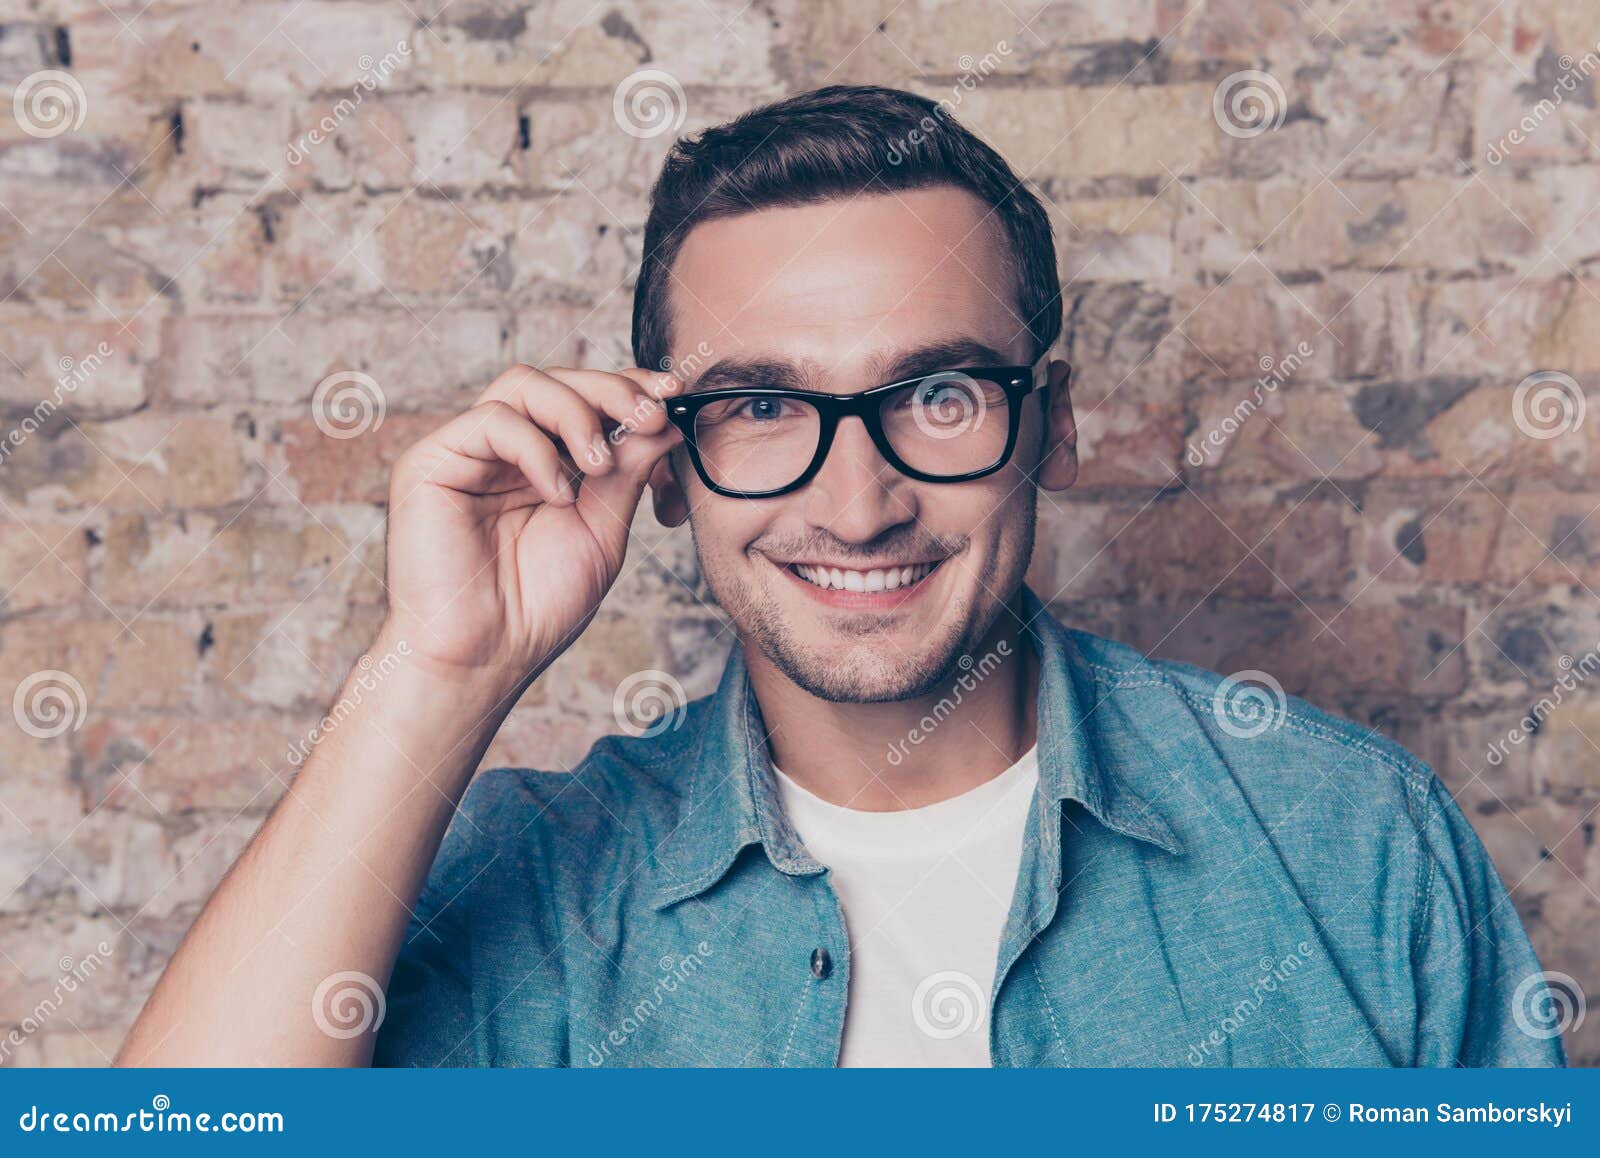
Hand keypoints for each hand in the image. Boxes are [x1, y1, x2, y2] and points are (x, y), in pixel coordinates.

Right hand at [379, 364, 684, 687]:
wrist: (484, 658)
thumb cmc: (538, 606)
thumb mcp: (602, 529)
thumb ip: (628, 471)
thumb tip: (666, 417)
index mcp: (544, 462)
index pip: (586, 400)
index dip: (630, 387)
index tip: (675, 390)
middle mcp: (504, 450)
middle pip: (558, 380)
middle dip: (612, 390)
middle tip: (650, 416)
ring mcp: (467, 452)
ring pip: (524, 384)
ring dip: (577, 413)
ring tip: (601, 465)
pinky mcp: (431, 461)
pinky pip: (492, 421)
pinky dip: (537, 450)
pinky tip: (558, 494)